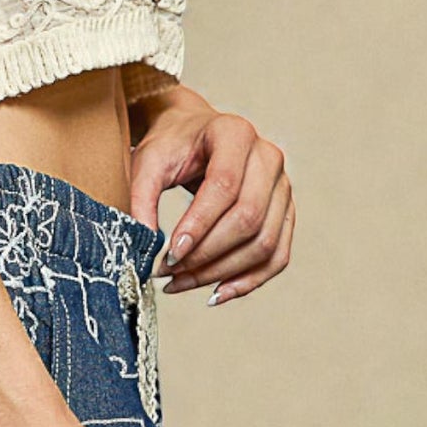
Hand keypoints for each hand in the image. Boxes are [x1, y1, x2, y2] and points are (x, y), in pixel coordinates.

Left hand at [129, 85, 294, 304]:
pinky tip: (216, 292)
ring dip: (222, 272)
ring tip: (181, 283)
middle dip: (207, 254)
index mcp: (235, 134)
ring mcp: (282, 186)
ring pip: (264, 242)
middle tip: (168, 273)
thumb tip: (144, 243)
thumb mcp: (148, 161)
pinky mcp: (285, 212)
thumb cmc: (172, 145)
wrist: (194, 134)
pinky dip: (249, 280)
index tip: (169, 253)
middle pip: (248, 218)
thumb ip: (141, 197)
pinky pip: (277, 255)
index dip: (199, 224)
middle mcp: (268, 157)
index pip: (225, 185)